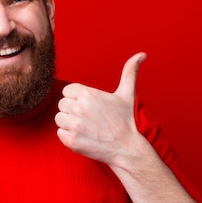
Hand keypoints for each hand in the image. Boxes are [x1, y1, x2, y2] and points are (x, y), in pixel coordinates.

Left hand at [55, 52, 146, 166]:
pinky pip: (59, 133)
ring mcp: (74, 125)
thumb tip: (142, 54)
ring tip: (86, 128)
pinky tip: (83, 137)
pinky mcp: (71, 140)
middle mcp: (79, 108)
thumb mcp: (126, 94)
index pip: (67, 91)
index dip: (77, 98)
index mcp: (87, 94)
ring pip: (59, 119)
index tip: (89, 107)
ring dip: (69, 124)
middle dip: (73, 111)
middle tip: (89, 119)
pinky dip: (69, 136)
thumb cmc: (125, 120)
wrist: (126, 148)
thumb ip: (129, 72)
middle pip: (62, 105)